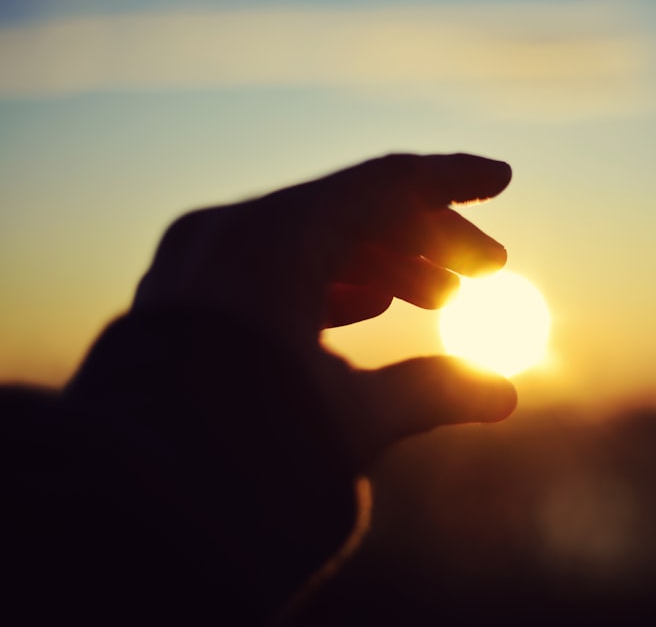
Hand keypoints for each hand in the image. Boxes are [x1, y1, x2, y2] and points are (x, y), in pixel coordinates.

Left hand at [133, 153, 516, 468]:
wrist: (129, 499)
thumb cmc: (242, 452)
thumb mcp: (349, 418)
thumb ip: (433, 392)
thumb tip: (504, 396)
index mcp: (274, 241)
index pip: (383, 184)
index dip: (452, 180)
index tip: (503, 178)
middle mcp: (231, 234)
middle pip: (351, 212)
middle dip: (428, 240)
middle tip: (489, 270)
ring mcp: (201, 262)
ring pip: (312, 239)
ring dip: (383, 264)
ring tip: (442, 298)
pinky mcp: (186, 296)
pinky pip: (271, 266)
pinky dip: (329, 280)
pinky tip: (370, 304)